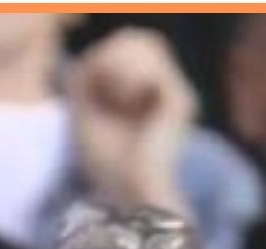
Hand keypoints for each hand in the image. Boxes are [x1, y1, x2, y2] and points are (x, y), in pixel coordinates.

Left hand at [66, 27, 196, 217]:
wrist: (131, 192)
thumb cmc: (107, 163)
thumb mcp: (84, 113)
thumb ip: (84, 79)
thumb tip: (87, 57)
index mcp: (147, 94)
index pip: (129, 45)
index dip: (104, 53)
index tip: (87, 82)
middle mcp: (168, 89)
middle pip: (140, 38)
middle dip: (111, 52)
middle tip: (98, 83)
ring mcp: (178, 92)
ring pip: (145, 43)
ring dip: (118, 62)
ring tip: (110, 94)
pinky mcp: (181, 99)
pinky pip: (151, 63)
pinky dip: (128, 76)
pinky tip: (122, 101)